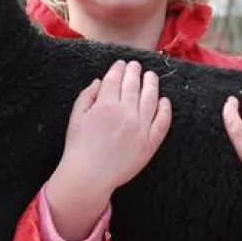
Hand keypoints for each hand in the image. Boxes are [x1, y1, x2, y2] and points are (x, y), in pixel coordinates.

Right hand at [45, 60, 171, 240]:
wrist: (89, 176)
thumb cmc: (79, 147)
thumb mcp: (76, 118)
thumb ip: (87, 96)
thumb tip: (99, 81)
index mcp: (105, 105)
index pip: (115, 79)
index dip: (118, 68)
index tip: (121, 64)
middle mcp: (125, 113)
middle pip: (133, 85)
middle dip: (135, 72)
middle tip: (136, 66)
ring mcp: (140, 128)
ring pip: (150, 99)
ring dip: (152, 85)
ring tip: (151, 77)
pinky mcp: (150, 143)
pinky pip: (162, 122)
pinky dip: (165, 109)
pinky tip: (165, 101)